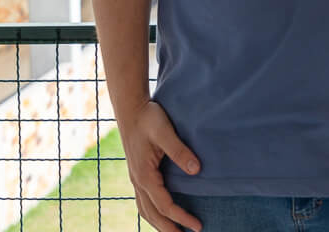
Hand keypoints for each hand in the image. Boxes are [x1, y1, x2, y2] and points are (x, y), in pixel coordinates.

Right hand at [119, 100, 202, 231]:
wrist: (131, 109)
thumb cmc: (149, 118)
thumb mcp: (165, 132)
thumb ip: (180, 151)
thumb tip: (197, 170)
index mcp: (144, 175)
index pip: (165, 205)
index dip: (181, 217)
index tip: (197, 225)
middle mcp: (137, 180)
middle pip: (153, 214)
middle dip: (169, 228)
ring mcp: (135, 178)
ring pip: (145, 210)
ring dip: (159, 223)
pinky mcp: (137, 174)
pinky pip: (143, 201)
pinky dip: (152, 212)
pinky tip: (161, 213)